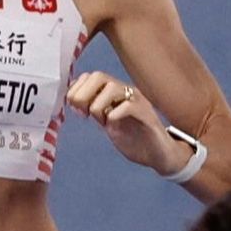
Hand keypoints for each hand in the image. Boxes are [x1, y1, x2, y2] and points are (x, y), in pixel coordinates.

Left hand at [67, 73, 191, 176]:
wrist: (158, 154)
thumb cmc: (134, 139)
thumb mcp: (107, 123)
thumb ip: (94, 110)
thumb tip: (73, 101)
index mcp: (115, 93)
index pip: (91, 77)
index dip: (77, 90)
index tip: (74, 109)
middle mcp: (126, 92)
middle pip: (98, 76)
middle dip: (83, 95)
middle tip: (84, 114)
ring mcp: (138, 101)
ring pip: (112, 87)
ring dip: (98, 105)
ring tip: (101, 121)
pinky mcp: (147, 115)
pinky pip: (129, 106)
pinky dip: (115, 114)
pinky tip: (112, 125)